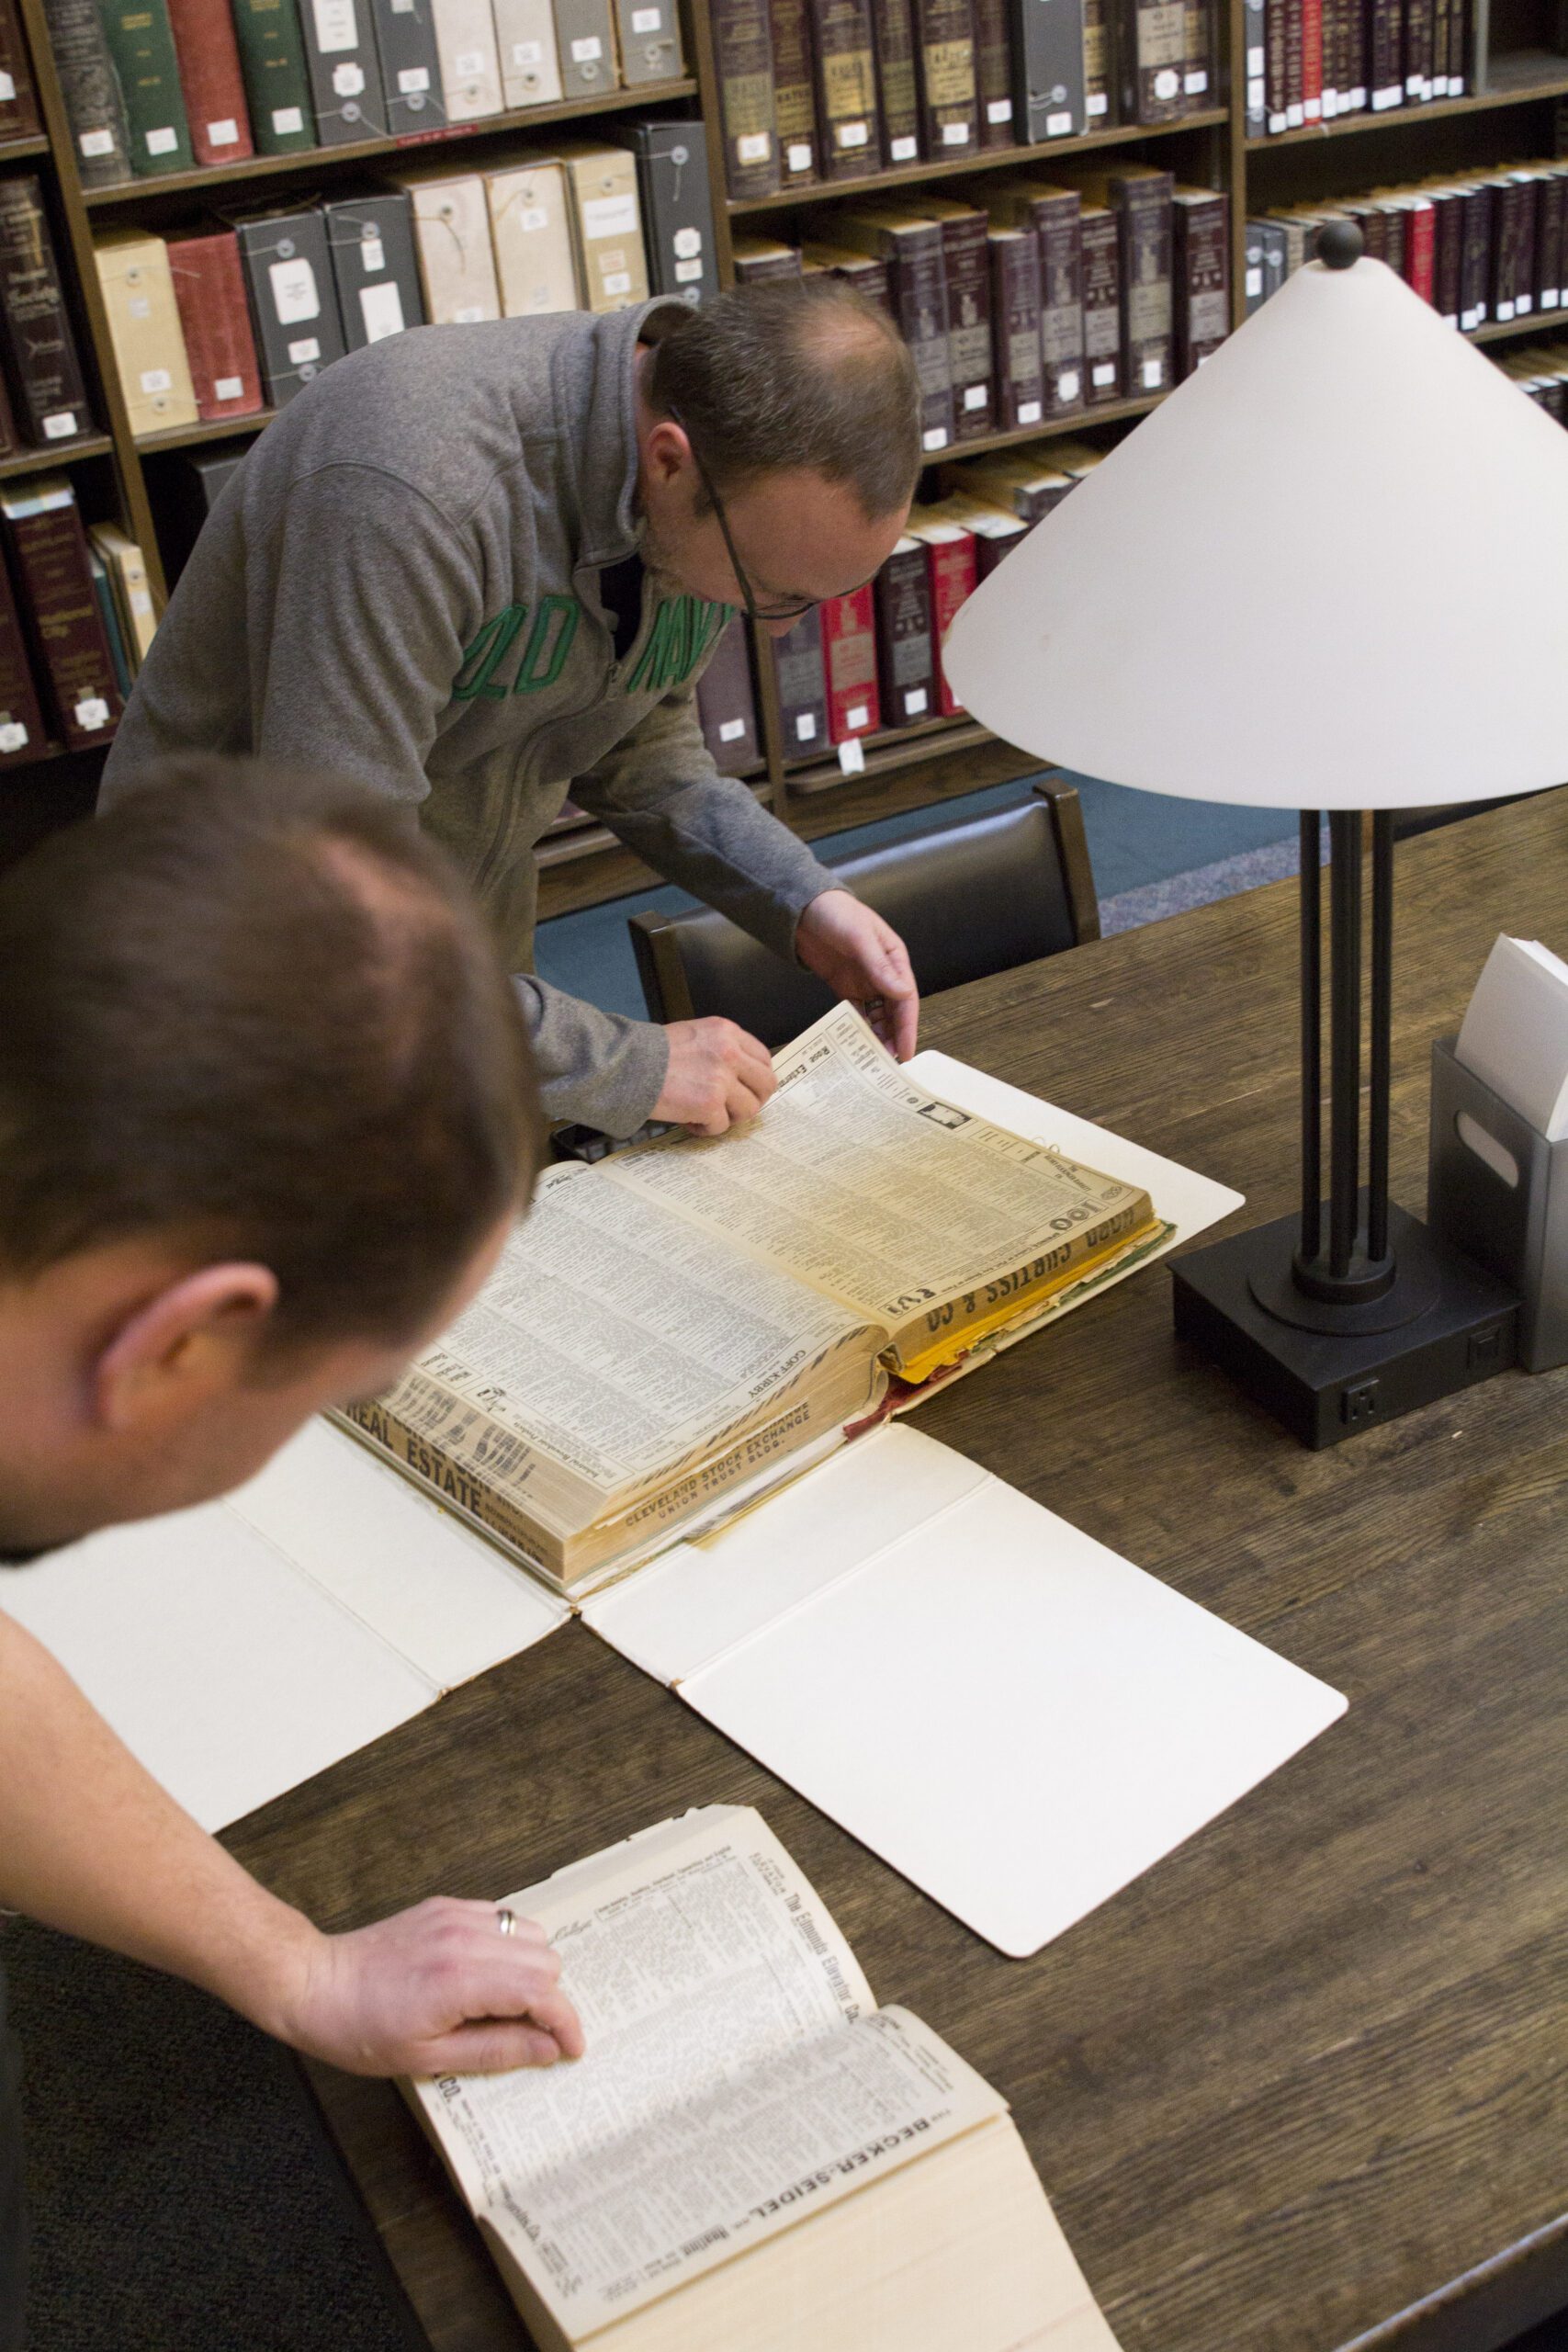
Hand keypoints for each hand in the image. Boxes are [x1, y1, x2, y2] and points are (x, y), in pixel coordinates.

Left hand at [279, 1898, 585, 2077]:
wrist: (316, 1984)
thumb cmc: (361, 2030)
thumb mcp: (428, 2059)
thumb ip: (496, 2050)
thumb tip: (547, 2048)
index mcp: (459, 1980)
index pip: (540, 1992)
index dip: (565, 2022)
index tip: (571, 2047)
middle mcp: (464, 1938)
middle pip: (545, 1960)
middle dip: (549, 1999)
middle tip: (532, 2032)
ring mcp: (455, 1915)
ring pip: (531, 1933)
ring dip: (532, 1970)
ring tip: (507, 2004)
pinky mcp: (446, 1906)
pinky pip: (502, 1917)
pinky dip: (509, 1946)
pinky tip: (486, 1975)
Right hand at [653, 1016, 777, 1135]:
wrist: (626, 1064)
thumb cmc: (651, 1052)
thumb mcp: (694, 1035)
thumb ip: (720, 1050)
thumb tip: (738, 1076)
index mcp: (727, 1032)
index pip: (763, 1058)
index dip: (756, 1079)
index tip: (745, 1090)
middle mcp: (730, 1052)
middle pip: (766, 1084)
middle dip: (752, 1101)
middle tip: (734, 1109)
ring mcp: (722, 1078)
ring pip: (748, 1109)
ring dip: (728, 1117)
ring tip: (705, 1115)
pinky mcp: (710, 1103)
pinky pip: (721, 1125)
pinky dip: (706, 1129)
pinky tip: (689, 1121)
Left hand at [795, 890, 918, 1059]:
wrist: (803, 908)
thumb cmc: (836, 914)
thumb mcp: (859, 937)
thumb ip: (879, 965)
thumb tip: (902, 992)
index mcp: (894, 958)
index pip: (906, 997)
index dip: (907, 1026)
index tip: (906, 1051)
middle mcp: (883, 973)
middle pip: (894, 1011)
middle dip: (893, 1037)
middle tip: (889, 1064)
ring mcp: (864, 981)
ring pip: (876, 1015)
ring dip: (877, 1035)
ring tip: (873, 1060)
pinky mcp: (845, 987)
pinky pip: (855, 1012)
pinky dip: (856, 1028)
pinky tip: (855, 1044)